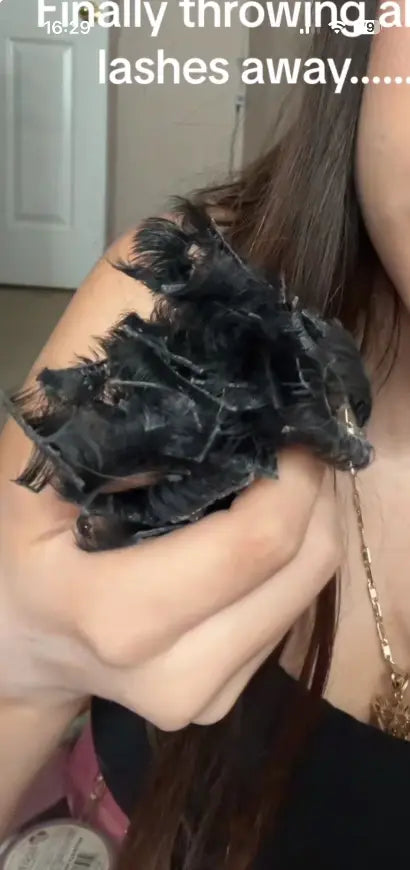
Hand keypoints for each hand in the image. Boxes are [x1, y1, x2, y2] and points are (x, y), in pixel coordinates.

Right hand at [0, 422, 337, 728]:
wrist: (16, 640)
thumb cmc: (22, 544)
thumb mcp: (38, 473)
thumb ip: (102, 414)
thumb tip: (188, 364)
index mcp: (117, 616)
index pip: (255, 542)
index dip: (293, 474)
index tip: (290, 419)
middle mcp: (174, 676)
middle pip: (305, 563)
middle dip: (313, 489)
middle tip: (292, 437)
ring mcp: (203, 698)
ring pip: (312, 586)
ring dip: (311, 519)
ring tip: (277, 475)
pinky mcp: (224, 701)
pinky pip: (293, 609)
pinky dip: (291, 557)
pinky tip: (255, 527)